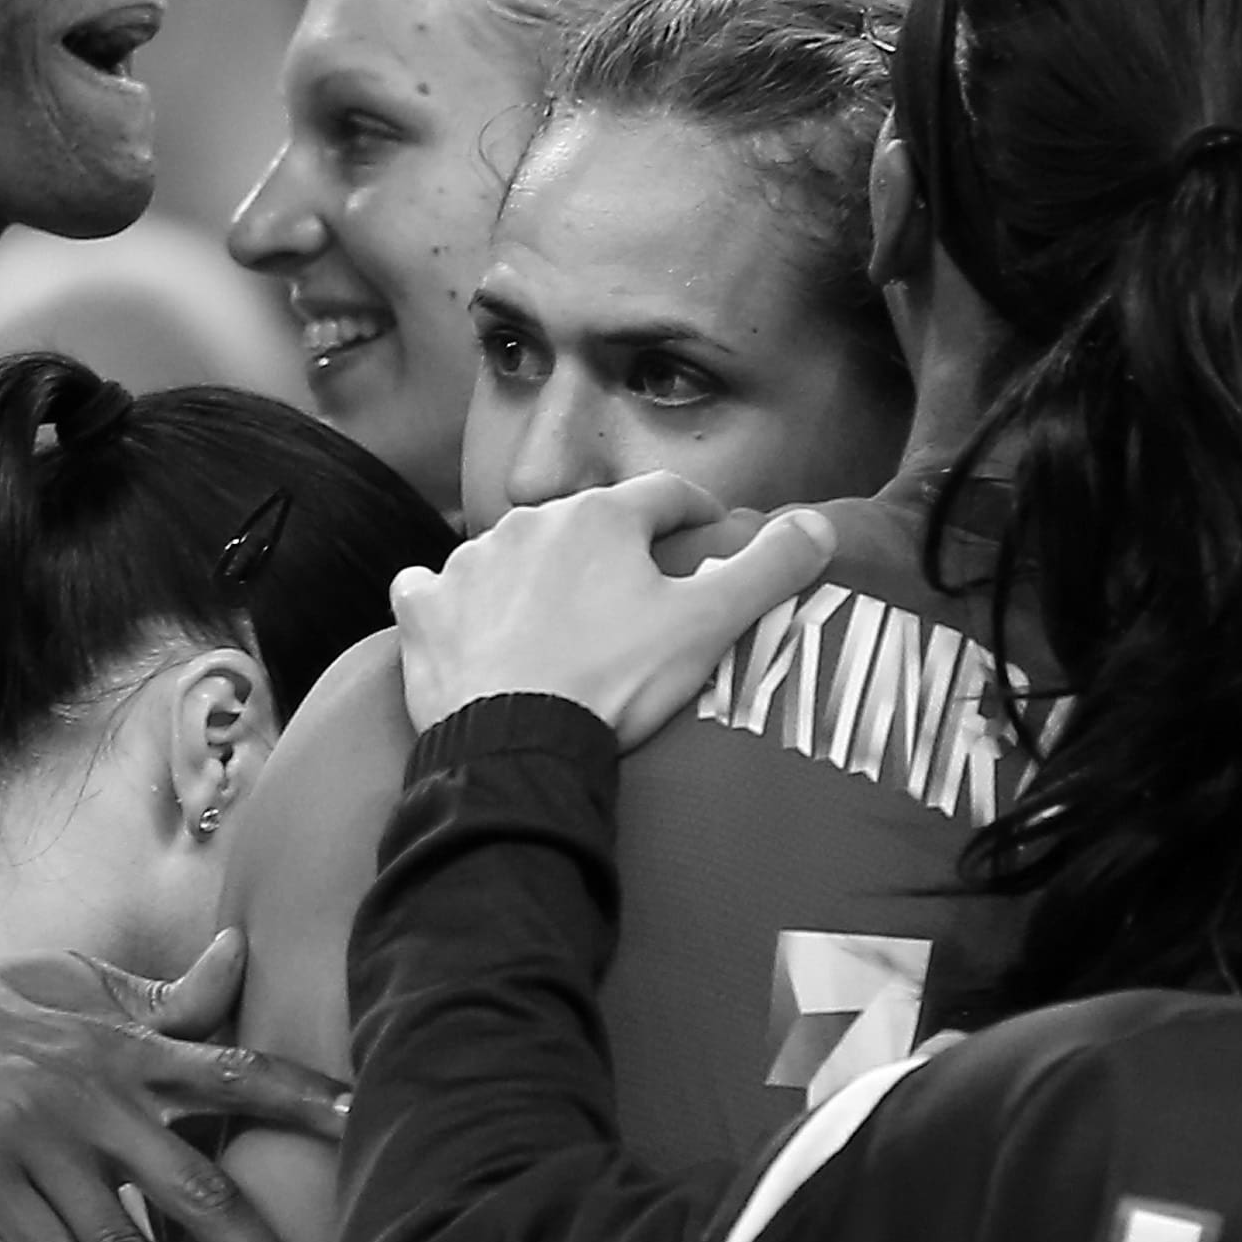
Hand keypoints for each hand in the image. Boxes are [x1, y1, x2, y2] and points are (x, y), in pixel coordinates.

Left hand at [390, 475, 838, 748]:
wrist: (515, 745)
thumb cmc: (615, 680)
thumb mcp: (708, 626)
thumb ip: (768, 570)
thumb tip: (819, 525)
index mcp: (603, 517)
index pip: (665, 495)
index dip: (695, 514)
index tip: (707, 537)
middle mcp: (529, 522)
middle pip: (585, 525)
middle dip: (610, 552)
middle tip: (632, 602)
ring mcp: (467, 563)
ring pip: (511, 554)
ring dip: (534, 578)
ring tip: (555, 629)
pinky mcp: (423, 609)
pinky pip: (434, 588)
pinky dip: (453, 603)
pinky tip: (469, 629)